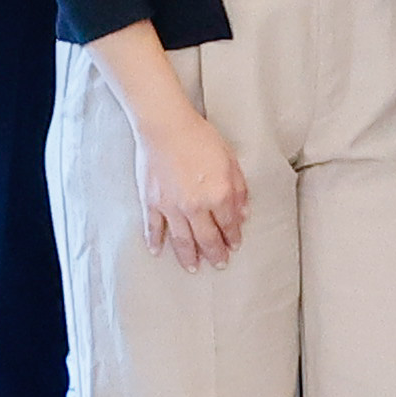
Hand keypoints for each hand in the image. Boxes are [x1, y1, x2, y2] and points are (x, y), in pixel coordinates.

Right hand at [126, 79, 250, 266]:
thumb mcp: (231, 161)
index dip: (233, 238)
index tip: (234, 246)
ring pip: (182, 240)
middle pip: (207, 238)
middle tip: (219, 264)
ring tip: (193, 268)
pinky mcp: (151, 203)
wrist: (166, 128)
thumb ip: (239, 190)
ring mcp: (171, 207)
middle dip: (215, 254)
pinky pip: (153, 228)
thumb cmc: (201, 139)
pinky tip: (157, 252)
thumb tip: (244, 214)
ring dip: (188, 256)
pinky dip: (155, 241)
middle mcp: (196, 207)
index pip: (229, 225)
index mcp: (219, 196)